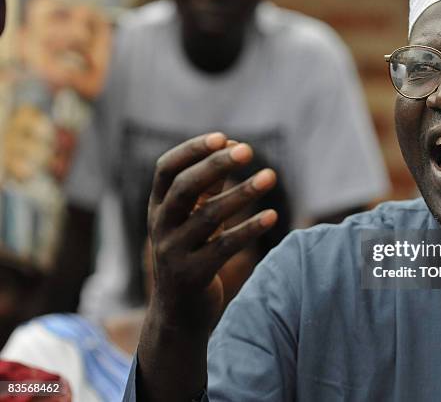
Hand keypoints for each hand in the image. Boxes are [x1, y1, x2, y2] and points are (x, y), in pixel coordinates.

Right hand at [147, 132, 277, 330]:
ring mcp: (173, 253)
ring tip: (271, 176)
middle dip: (215, 165)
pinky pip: (224, 248)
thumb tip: (233, 146)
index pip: (166, 169)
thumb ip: (208, 186)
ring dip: (242, 194)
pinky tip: (272, 215)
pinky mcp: (192, 276)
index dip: (192, 150)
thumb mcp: (193, 218)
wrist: (178, 313)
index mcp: (157, 208)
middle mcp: (160, 227)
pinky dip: (249, 229)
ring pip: (208, 217)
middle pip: (184, 188)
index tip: (223, 137)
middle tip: (248, 150)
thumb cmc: (191, 254)